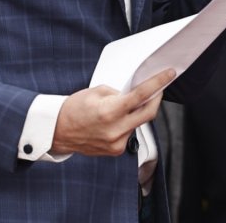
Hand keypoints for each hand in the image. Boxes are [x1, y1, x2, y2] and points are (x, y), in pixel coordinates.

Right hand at [50, 69, 174, 156]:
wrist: (56, 131)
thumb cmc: (73, 109)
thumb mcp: (96, 92)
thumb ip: (119, 93)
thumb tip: (135, 93)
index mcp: (109, 111)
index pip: (141, 95)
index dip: (158, 83)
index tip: (169, 75)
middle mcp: (115, 130)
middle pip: (149, 112)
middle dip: (156, 98)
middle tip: (158, 89)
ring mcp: (116, 143)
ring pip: (138, 123)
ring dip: (138, 112)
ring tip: (126, 106)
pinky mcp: (115, 150)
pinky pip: (130, 133)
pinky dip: (128, 123)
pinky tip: (118, 120)